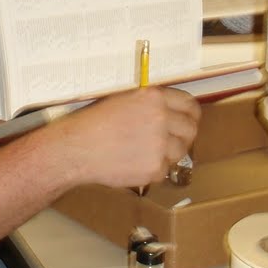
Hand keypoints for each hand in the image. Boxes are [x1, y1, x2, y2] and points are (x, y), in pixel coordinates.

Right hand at [46, 87, 200, 189]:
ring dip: (168, 154)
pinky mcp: (154, 168)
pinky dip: (153, 170)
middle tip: (171, 141)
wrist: (76, 148)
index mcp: (153, 97)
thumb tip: (171, 111)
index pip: (189, 105)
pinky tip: (134, 164)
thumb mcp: (123, 99)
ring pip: (180, 152)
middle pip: (191, 130)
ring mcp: (159, 145)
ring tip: (146, 153)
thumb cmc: (93, 122)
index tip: (188, 120)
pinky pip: (164, 170)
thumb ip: (150, 103)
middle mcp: (160, 118)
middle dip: (184, 136)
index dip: (191, 114)